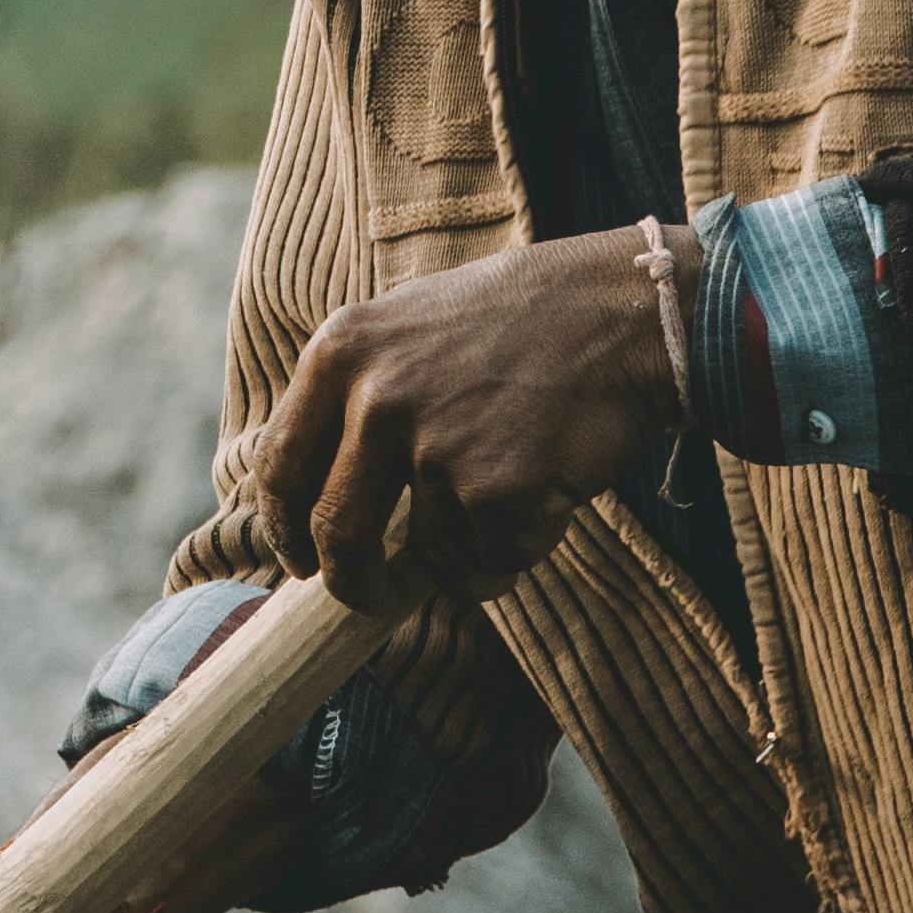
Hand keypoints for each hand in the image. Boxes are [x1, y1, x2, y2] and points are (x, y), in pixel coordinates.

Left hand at [246, 229, 683, 611]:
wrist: (630, 313)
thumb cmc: (528, 320)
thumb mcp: (414, 324)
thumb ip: (360, 393)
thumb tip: (322, 497)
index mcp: (341, 349)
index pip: (281, 464)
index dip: (286, 527)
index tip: (303, 560)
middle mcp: (375, 396)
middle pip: (336, 532)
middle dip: (353, 582)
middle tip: (373, 598)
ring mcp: (433, 445)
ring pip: (429, 552)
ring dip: (470, 546)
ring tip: (520, 480)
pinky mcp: (493, 491)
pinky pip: (489, 561)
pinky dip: (519, 547)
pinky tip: (550, 491)